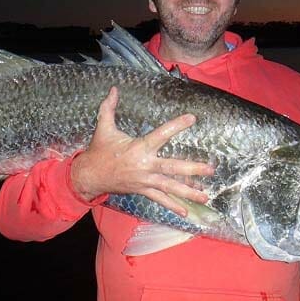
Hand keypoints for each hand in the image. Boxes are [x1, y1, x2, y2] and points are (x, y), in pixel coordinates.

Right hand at [70, 87, 213, 216]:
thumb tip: (113, 89)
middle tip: (210, 169)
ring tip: (205, 196)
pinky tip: (186, 211)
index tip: (192, 119)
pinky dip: (172, 205)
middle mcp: (145, 166)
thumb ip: (109, 108)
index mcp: (138, 148)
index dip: (177, 126)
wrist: (89, 176)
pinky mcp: (142, 190)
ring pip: (170, 187)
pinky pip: (159, 199)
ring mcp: (145, 180)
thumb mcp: (103, 128)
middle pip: (172, 167)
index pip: (161, 134)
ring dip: (188, 191)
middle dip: (192, 169)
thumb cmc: (98, 151)